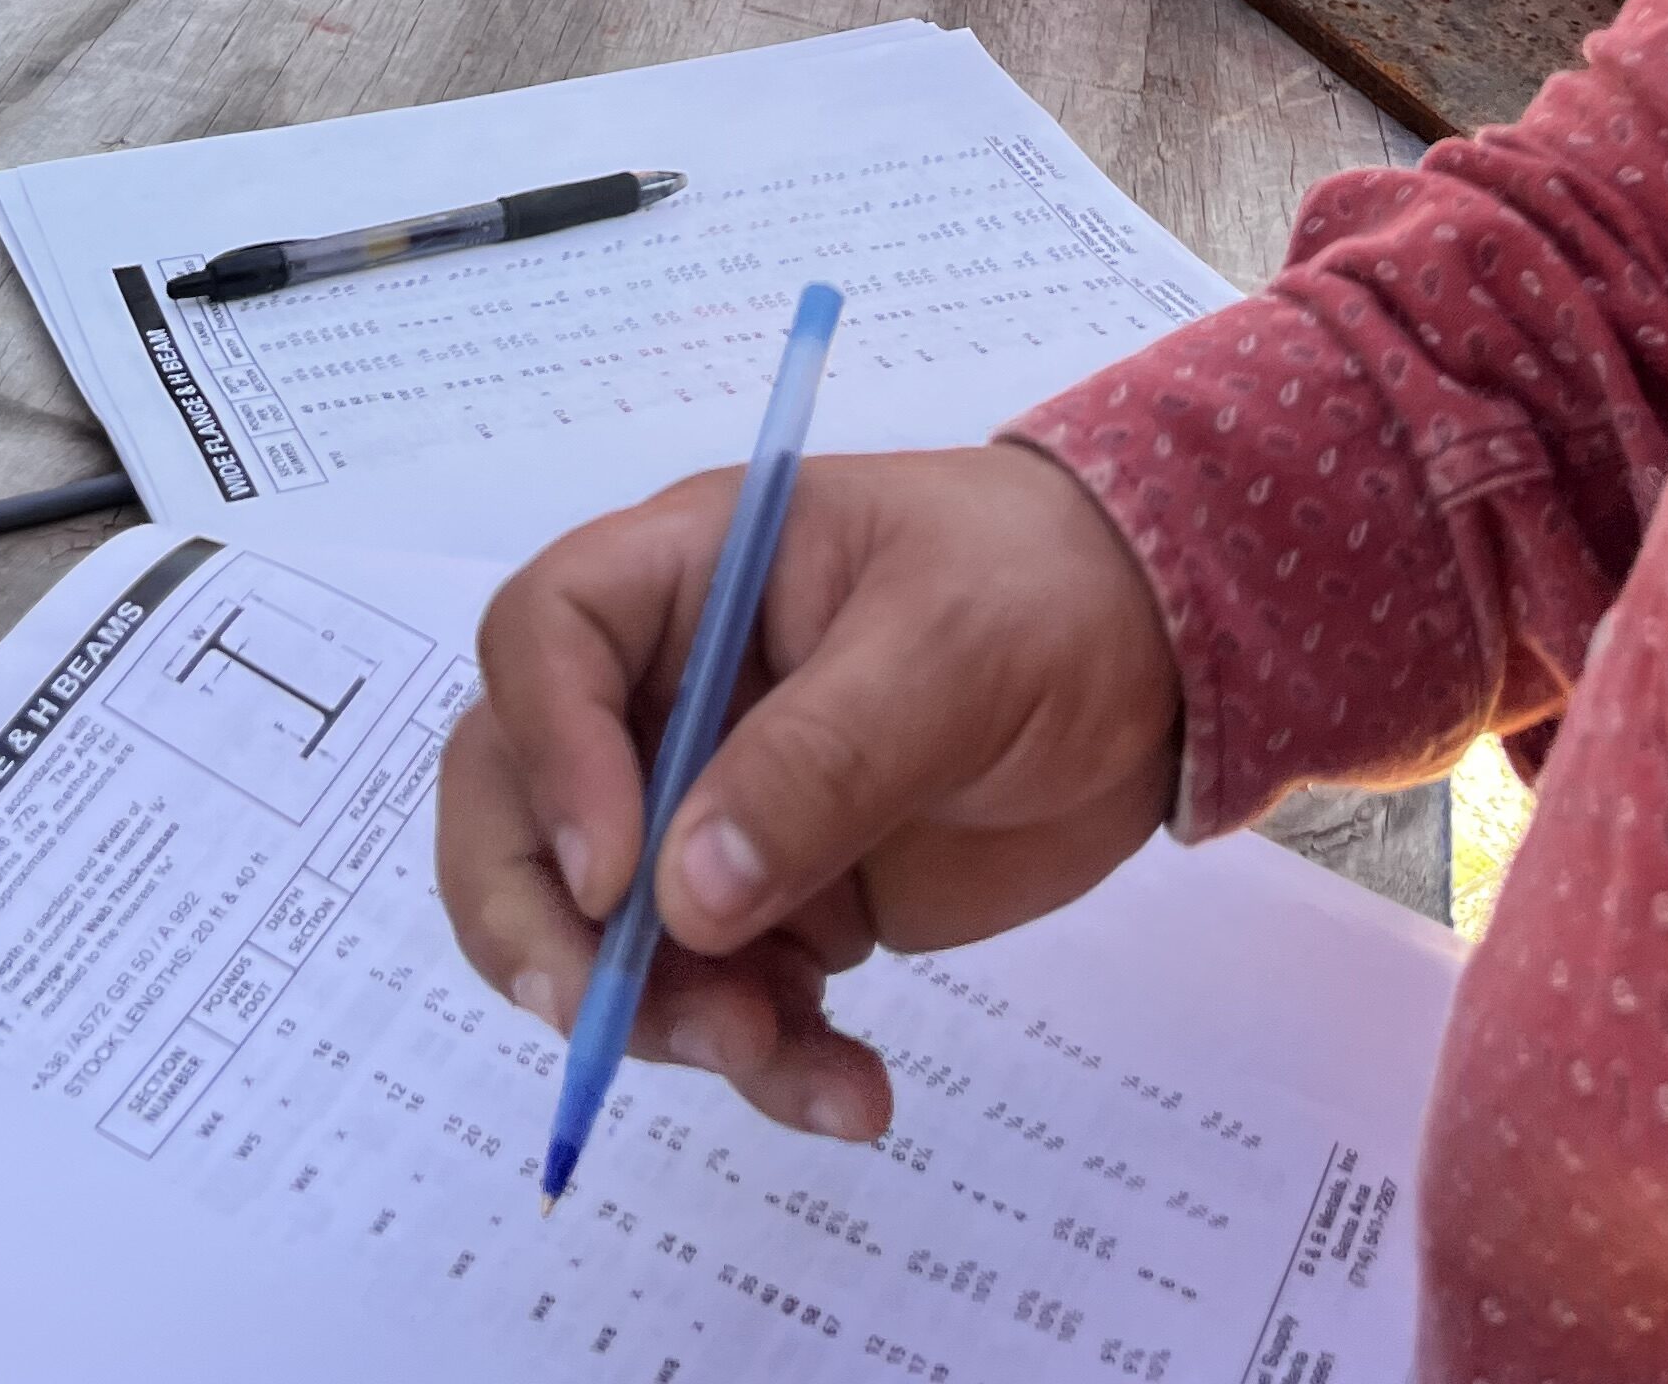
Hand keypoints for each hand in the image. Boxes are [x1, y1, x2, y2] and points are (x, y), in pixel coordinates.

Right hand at [436, 445, 1180, 1141]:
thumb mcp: (952, 648)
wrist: (1154, 661)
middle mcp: (665, 687)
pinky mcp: (771, 903)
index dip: (548, 757)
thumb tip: (680, 898)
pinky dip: (766, 1062)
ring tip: (778, 1054)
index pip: (543, 636)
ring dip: (662, 1017)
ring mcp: (707, 802)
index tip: (618, 876)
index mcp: (687, 573)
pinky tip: (852, 1093)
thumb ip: (822, 761)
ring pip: (600, 930)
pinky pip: (715, 999)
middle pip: (512, 798)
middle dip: (537, 922)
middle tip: (597, 1018)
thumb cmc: (1048, 594)